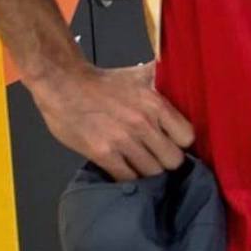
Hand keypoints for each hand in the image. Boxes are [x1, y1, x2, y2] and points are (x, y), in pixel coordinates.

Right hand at [29, 60, 195, 178]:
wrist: (64, 84)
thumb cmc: (102, 82)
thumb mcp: (140, 74)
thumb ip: (164, 79)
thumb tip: (184, 71)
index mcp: (155, 104)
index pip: (187, 137)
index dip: (182, 143)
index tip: (175, 143)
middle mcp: (143, 123)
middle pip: (173, 160)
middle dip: (167, 160)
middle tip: (158, 157)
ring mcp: (123, 141)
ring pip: (152, 173)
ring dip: (148, 171)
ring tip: (142, 164)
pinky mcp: (103, 154)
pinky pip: (127, 179)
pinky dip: (129, 178)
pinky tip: (125, 169)